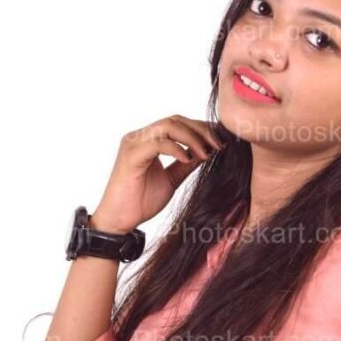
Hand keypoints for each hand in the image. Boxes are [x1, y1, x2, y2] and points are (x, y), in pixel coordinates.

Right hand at [91, 115, 225, 233]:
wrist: (120, 220)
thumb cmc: (141, 202)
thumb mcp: (172, 179)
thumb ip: (186, 164)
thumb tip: (206, 152)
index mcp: (148, 140)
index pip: (177, 123)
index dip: (200, 128)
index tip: (220, 140)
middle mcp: (139, 137)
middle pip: (175, 120)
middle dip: (201, 130)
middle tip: (219, 145)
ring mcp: (134, 144)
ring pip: (168, 126)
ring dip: (192, 138)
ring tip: (207, 153)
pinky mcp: (131, 155)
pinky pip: (158, 143)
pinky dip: (176, 149)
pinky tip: (188, 159)